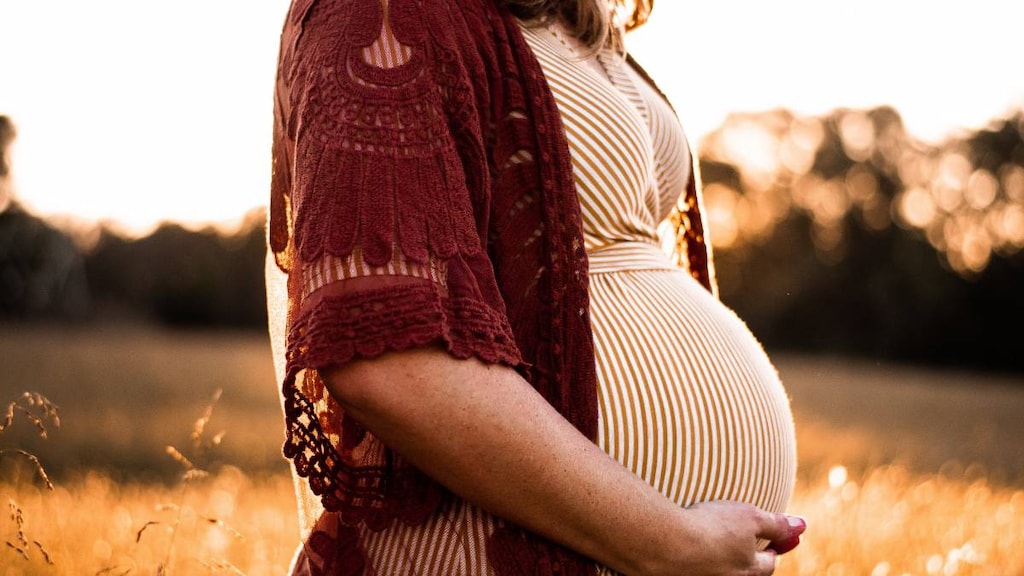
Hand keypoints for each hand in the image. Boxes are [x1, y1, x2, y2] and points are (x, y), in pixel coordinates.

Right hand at [665, 501, 805, 575]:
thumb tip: (803, 525)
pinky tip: (688, 541)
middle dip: (749, 558)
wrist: (665, 543)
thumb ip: (777, 524)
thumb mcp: (750, 519)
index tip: (775, 540)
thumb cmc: (711, 528)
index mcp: (749, 569)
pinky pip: (695, 566)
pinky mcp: (678, 573)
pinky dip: (697, 556)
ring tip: (716, 542)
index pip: (769, 563)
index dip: (774, 548)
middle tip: (747, 545)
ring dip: (722, 557)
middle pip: (746, 571)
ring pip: (720, 570)